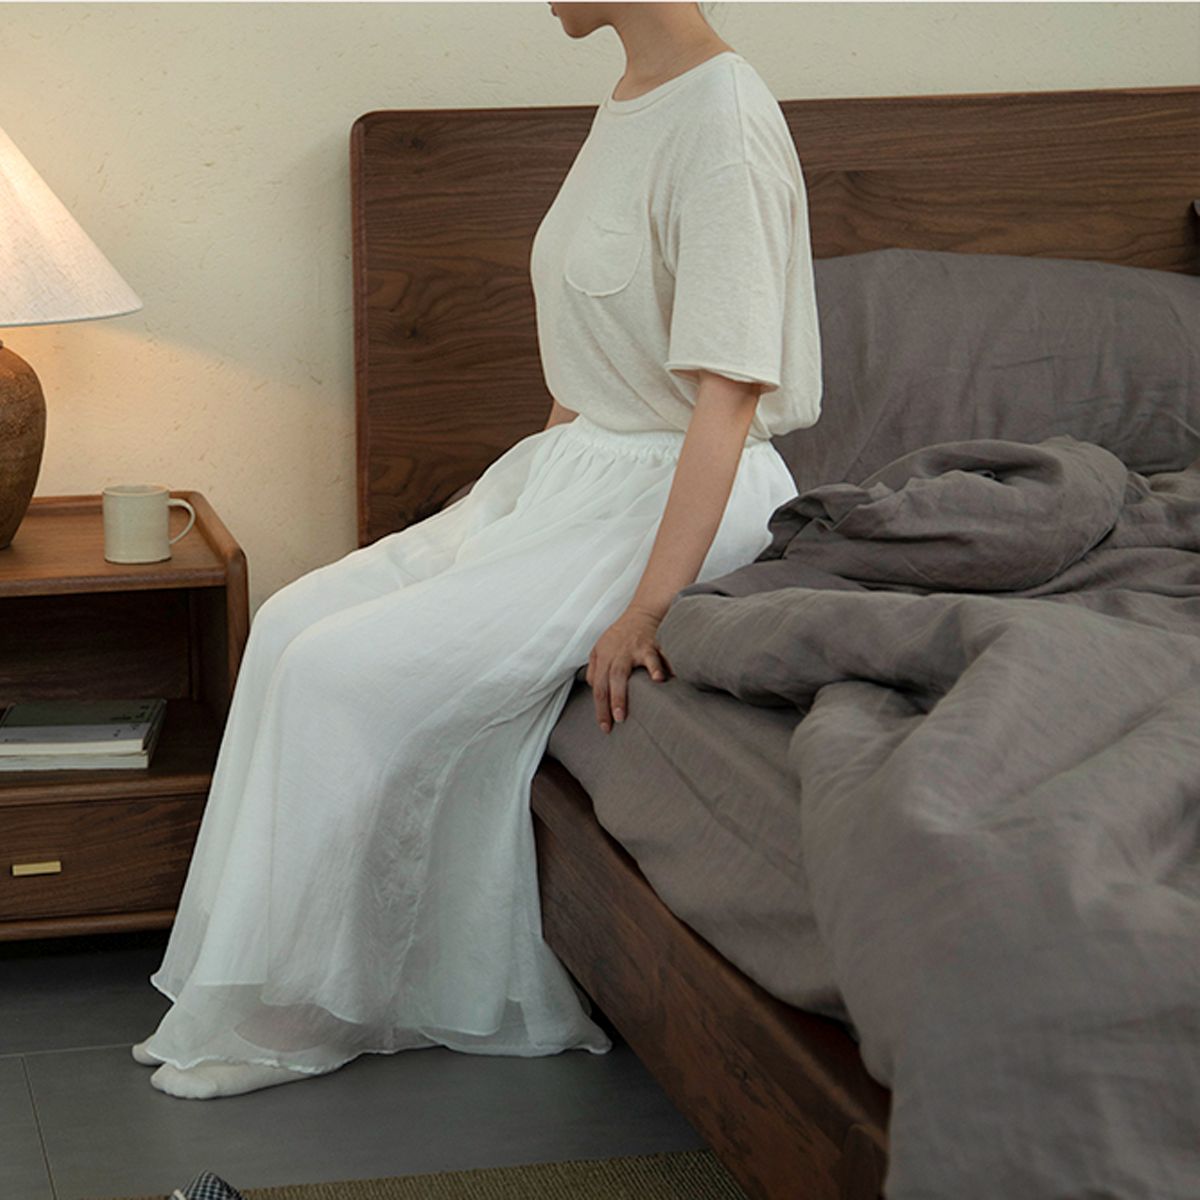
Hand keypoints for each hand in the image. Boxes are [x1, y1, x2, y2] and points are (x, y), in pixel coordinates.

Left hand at [586, 605, 672, 733]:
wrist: (642, 614)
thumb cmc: (620, 635)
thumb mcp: (600, 648)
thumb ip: (594, 668)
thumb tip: (593, 688)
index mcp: (602, 657)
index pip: (597, 686)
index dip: (600, 707)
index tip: (604, 725)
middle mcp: (615, 654)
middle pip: (608, 680)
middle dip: (611, 702)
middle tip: (615, 721)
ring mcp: (632, 650)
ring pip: (623, 672)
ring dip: (624, 692)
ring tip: (629, 710)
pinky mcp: (649, 646)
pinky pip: (653, 658)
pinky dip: (657, 668)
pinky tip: (661, 681)